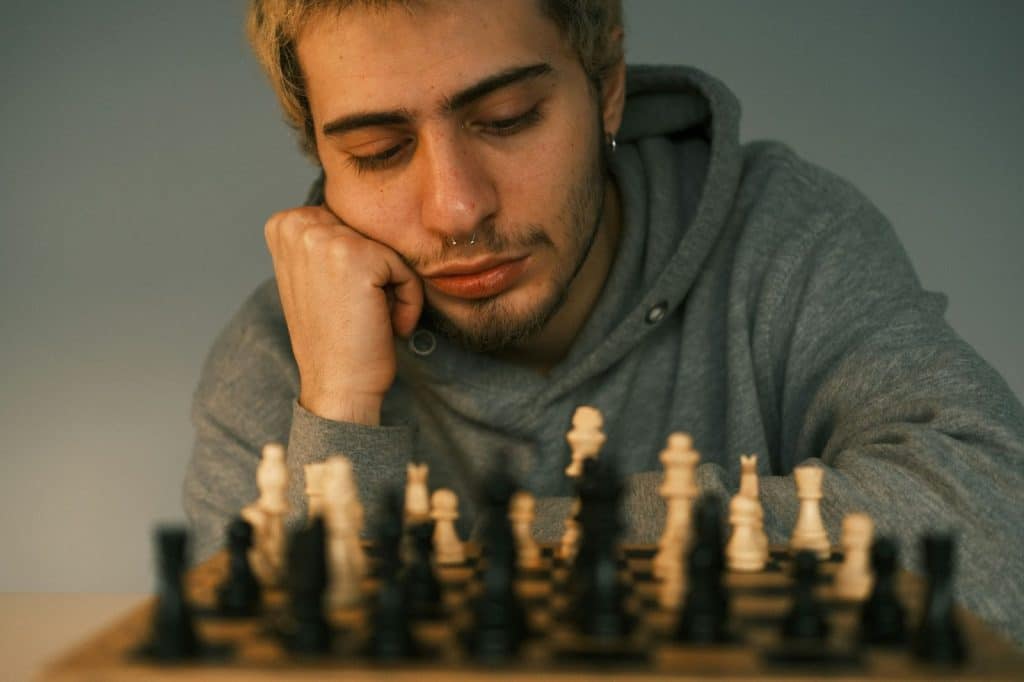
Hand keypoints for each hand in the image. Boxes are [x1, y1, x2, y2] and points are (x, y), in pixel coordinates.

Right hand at [263, 206, 422, 424]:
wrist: (337, 386)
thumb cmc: (335, 337)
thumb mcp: (314, 276)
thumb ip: (327, 239)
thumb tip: (363, 212)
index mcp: (284, 224)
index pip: (353, 224)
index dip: (360, 267)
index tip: (342, 301)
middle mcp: (298, 224)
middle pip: (373, 234)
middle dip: (378, 275)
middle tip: (357, 313)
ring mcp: (324, 238)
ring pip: (391, 252)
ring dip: (393, 290)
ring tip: (370, 319)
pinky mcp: (356, 257)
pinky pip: (406, 270)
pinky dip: (408, 301)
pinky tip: (385, 325)